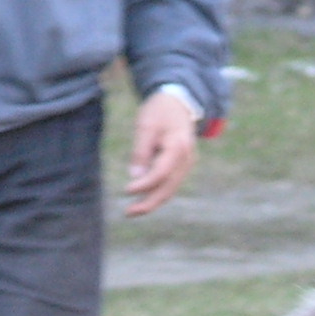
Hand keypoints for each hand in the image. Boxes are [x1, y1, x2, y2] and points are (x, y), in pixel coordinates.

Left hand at [125, 89, 199, 216]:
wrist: (178, 103)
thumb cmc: (159, 111)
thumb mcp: (145, 126)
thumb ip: (141, 152)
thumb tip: (135, 177)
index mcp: (178, 147)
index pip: (161, 173)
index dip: (144, 185)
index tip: (127, 190)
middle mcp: (187, 159)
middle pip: (168, 188)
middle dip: (149, 203)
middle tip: (128, 213)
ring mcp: (187, 164)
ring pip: (171, 189)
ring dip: (153, 201)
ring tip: (133, 210)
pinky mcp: (183, 166)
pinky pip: (171, 184)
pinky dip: (158, 193)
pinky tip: (143, 198)